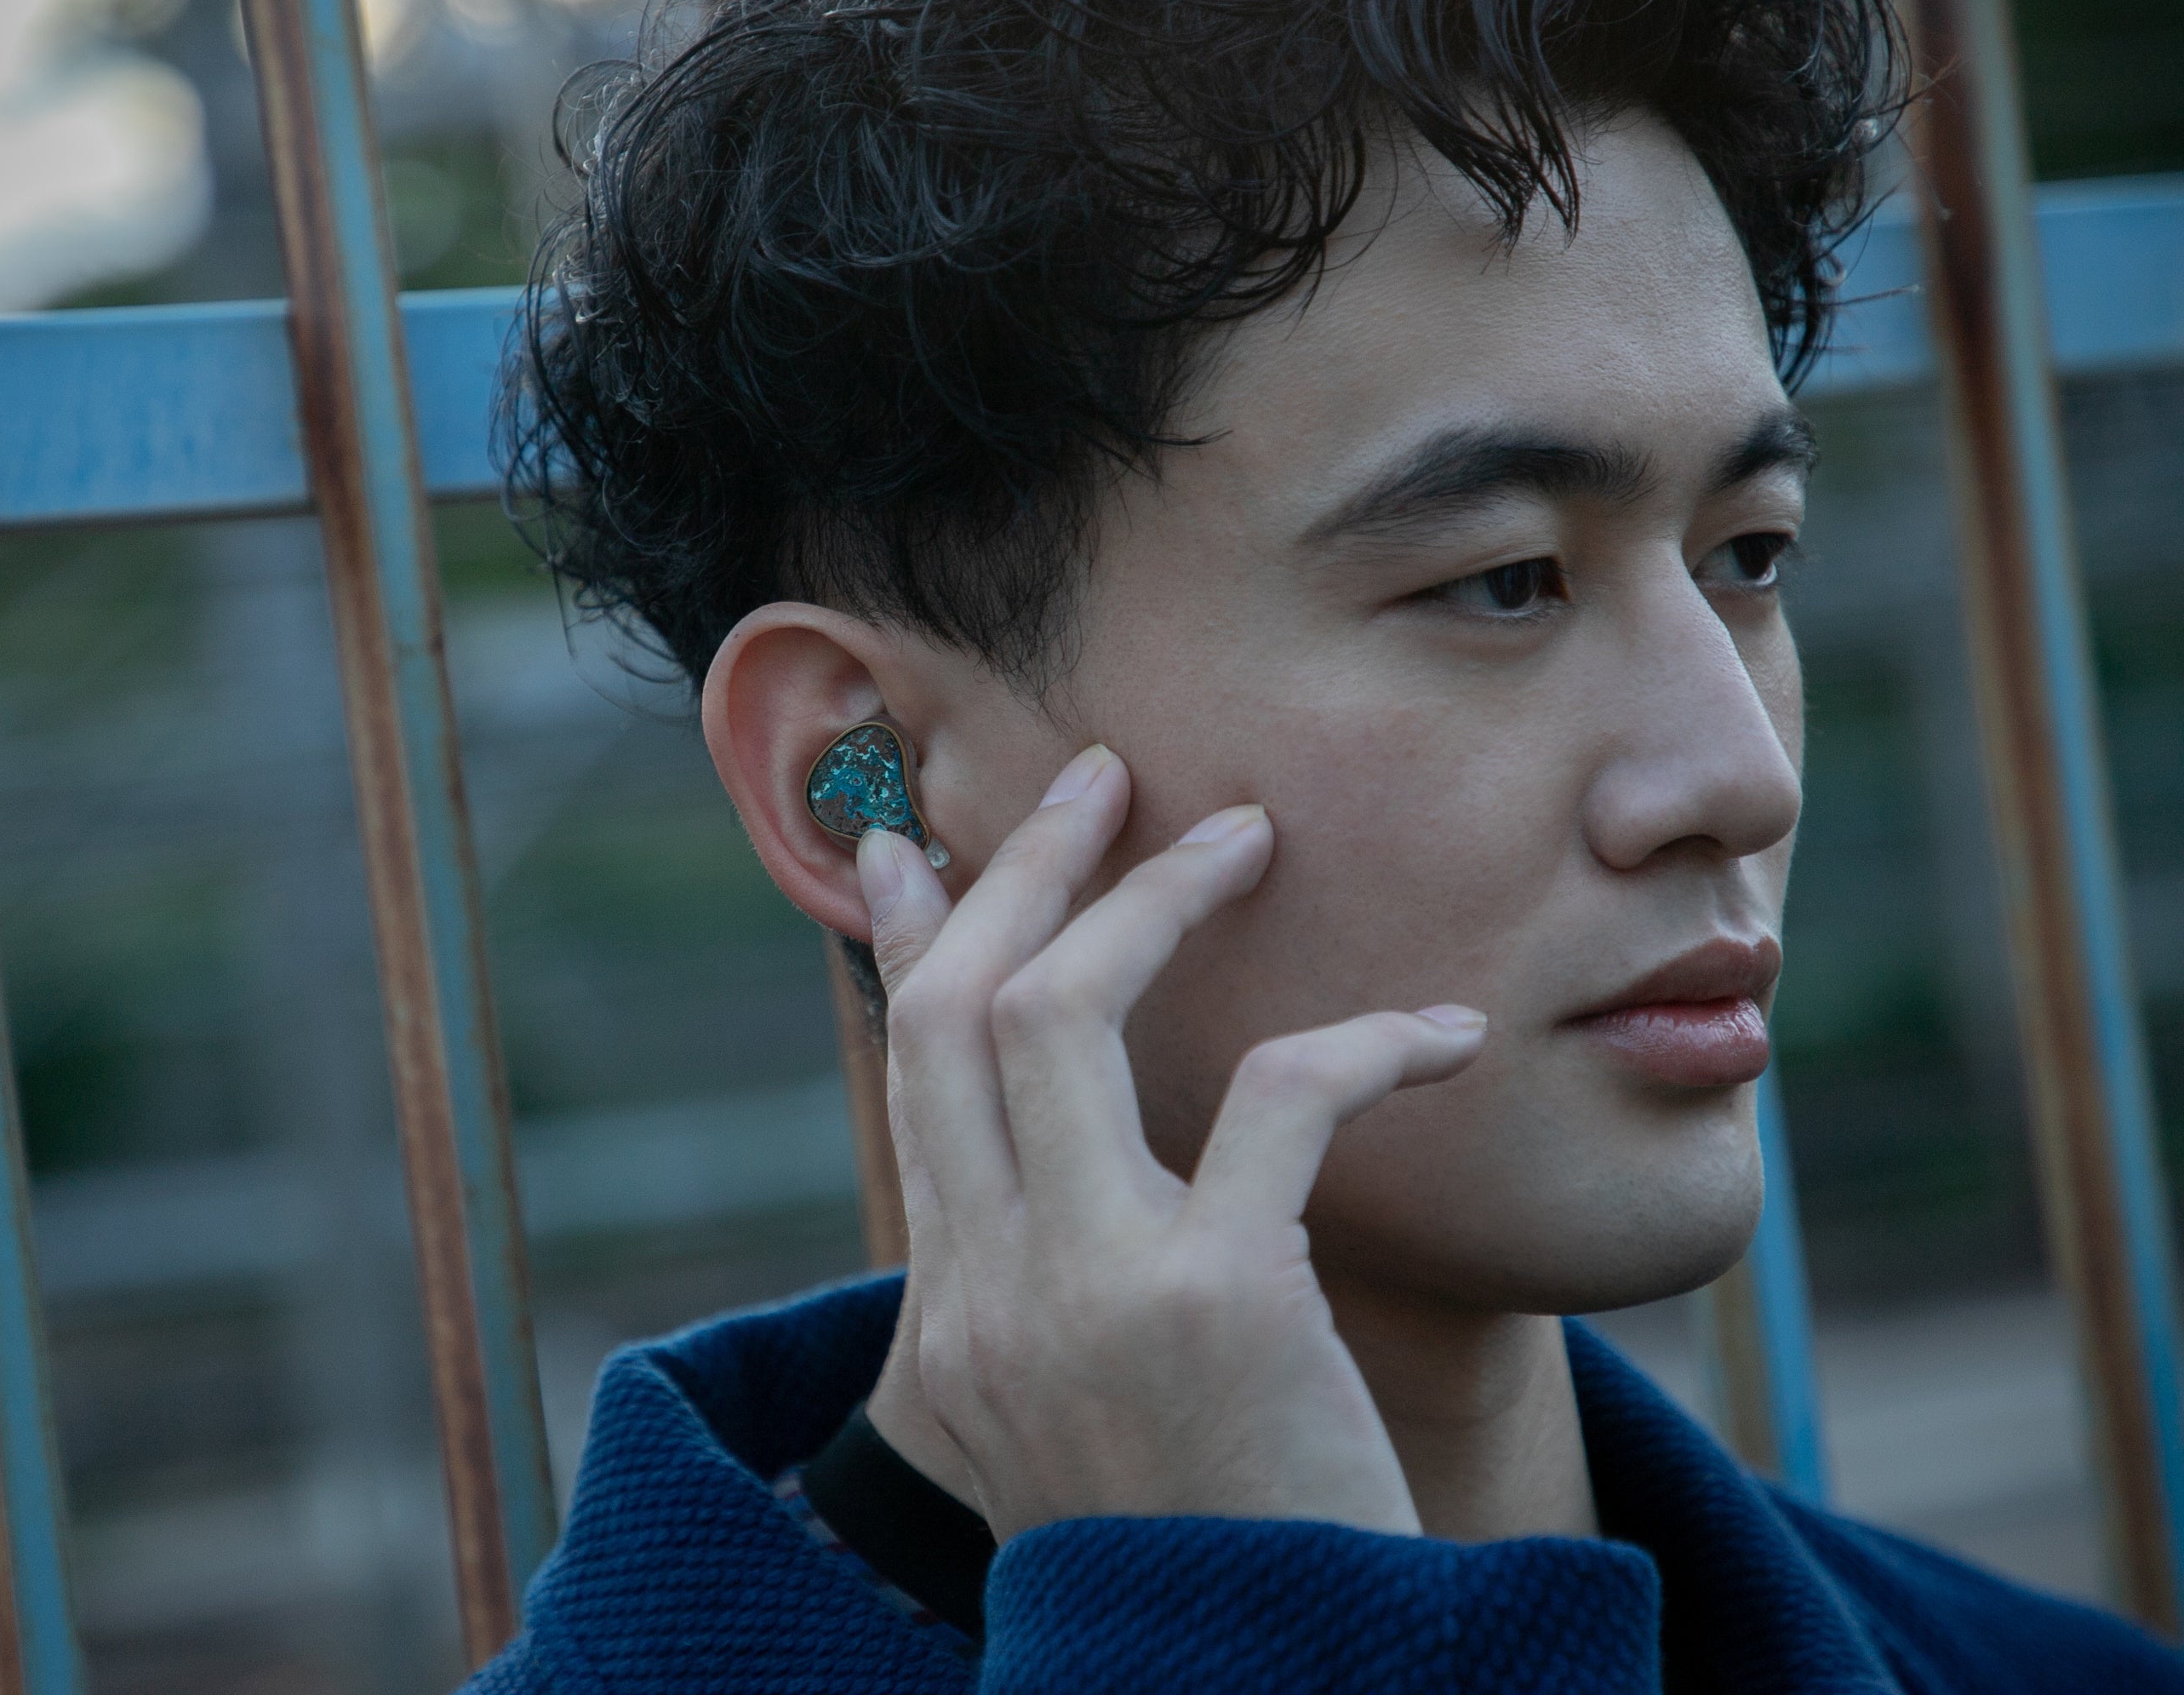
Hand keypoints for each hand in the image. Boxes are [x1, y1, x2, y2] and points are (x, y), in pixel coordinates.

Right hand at [858, 743, 1486, 1540]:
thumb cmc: (1202, 1569)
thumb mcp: (1062, 1442)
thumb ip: (1024, 1313)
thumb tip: (1038, 1188)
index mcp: (945, 1326)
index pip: (909, 1081)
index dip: (909, 945)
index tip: (907, 851)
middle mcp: (982, 1297)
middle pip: (957, 1012)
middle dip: (1021, 871)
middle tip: (1095, 777)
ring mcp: (1083, 1295)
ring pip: (1062, 1015)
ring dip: (1155, 901)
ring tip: (1245, 837)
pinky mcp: (1215, 1303)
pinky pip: (1285, 1097)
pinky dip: (1368, 1042)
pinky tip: (1439, 1037)